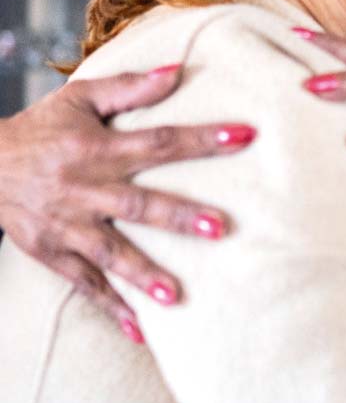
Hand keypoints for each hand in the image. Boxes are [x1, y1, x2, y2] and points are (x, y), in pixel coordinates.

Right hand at [0, 66, 255, 338]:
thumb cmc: (42, 128)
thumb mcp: (81, 98)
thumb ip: (131, 87)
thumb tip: (179, 70)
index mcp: (97, 147)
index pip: (158, 142)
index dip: (202, 139)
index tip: (246, 137)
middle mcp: (85, 187)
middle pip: (138, 204)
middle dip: (178, 216)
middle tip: (220, 227)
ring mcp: (69, 225)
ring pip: (110, 252)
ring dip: (143, 274)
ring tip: (176, 295)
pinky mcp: (54, 253)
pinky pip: (86, 284)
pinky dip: (112, 308)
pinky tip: (141, 332)